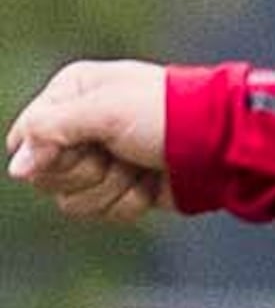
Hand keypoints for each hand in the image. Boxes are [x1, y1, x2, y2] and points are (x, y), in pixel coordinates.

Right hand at [7, 59, 170, 223]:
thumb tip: (16, 168)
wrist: (221, 146)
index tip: (81, 145)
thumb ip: (51, 132)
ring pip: (73, 201)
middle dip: (87, 171)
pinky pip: (103, 212)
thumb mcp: (104, 111)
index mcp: (70, 94)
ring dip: (112, 188)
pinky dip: (130, 201)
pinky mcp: (120, 190)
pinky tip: (150, 182)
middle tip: (117, 153)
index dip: (48, 151)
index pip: (27, 137)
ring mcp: (100, 162)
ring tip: (138, 166)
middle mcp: (79, 127)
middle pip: (46, 175)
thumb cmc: (166, 115)